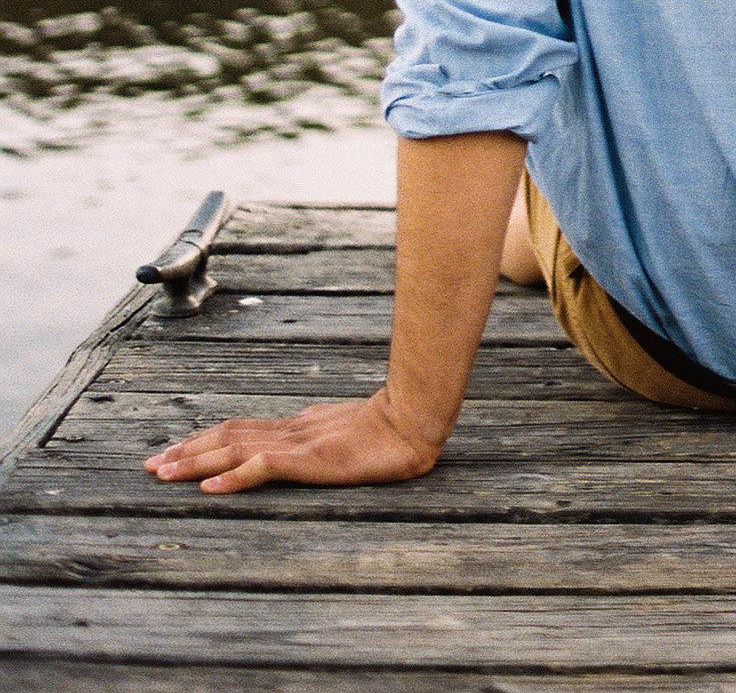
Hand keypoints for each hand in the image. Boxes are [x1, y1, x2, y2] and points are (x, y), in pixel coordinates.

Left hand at [146, 387, 441, 494]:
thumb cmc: (385, 429)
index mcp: (294, 426)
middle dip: (186, 451)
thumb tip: (293, 434)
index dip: (204, 439)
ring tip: (164, 473)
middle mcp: (288, 430)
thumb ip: (314, 433)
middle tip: (150, 465)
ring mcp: (296, 443)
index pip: (238, 429)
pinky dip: (233, 475)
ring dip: (196, 461)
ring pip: (235, 448)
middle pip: (227, 436)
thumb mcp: (340, 433)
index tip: (172, 452)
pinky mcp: (308, 459)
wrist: (412, 422)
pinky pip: (263, 467)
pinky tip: (210, 486)